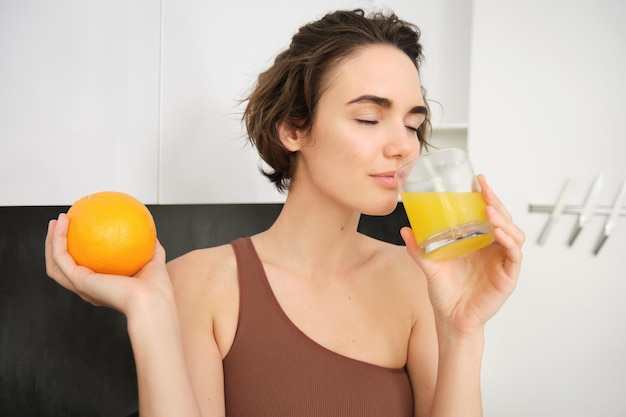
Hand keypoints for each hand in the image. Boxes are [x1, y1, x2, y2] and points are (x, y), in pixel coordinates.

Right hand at [45, 213, 173, 314]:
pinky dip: (57, 239)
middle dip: (58, 246)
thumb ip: (149, 247)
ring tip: (55, 222)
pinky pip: (61, 256)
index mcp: (104, 286)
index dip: (78, 252)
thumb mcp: (154, 261)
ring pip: (55, 263)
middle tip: (60, 225)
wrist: (152, 300)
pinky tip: (62, 224)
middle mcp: (89, 288)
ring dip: (51, 242)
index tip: (80, 233)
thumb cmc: (157, 289)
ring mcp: (81, 286)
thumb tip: (149, 233)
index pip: (84, 269)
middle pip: (64, 267)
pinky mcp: (79, 280)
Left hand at [401, 174, 524, 335]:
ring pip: (513, 233)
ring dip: (503, 219)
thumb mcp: (430, 265)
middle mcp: (494, 248)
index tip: (477, 179)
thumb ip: (418, 248)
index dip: (485, 196)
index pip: (487, 213)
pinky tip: (499, 233)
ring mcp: (503, 261)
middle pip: (503, 218)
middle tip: (484, 188)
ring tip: (488, 210)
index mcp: (479, 241)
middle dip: (495, 201)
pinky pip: (514, 255)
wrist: (451, 319)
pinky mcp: (508, 276)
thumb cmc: (446, 292)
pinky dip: (509, 242)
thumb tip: (405, 229)